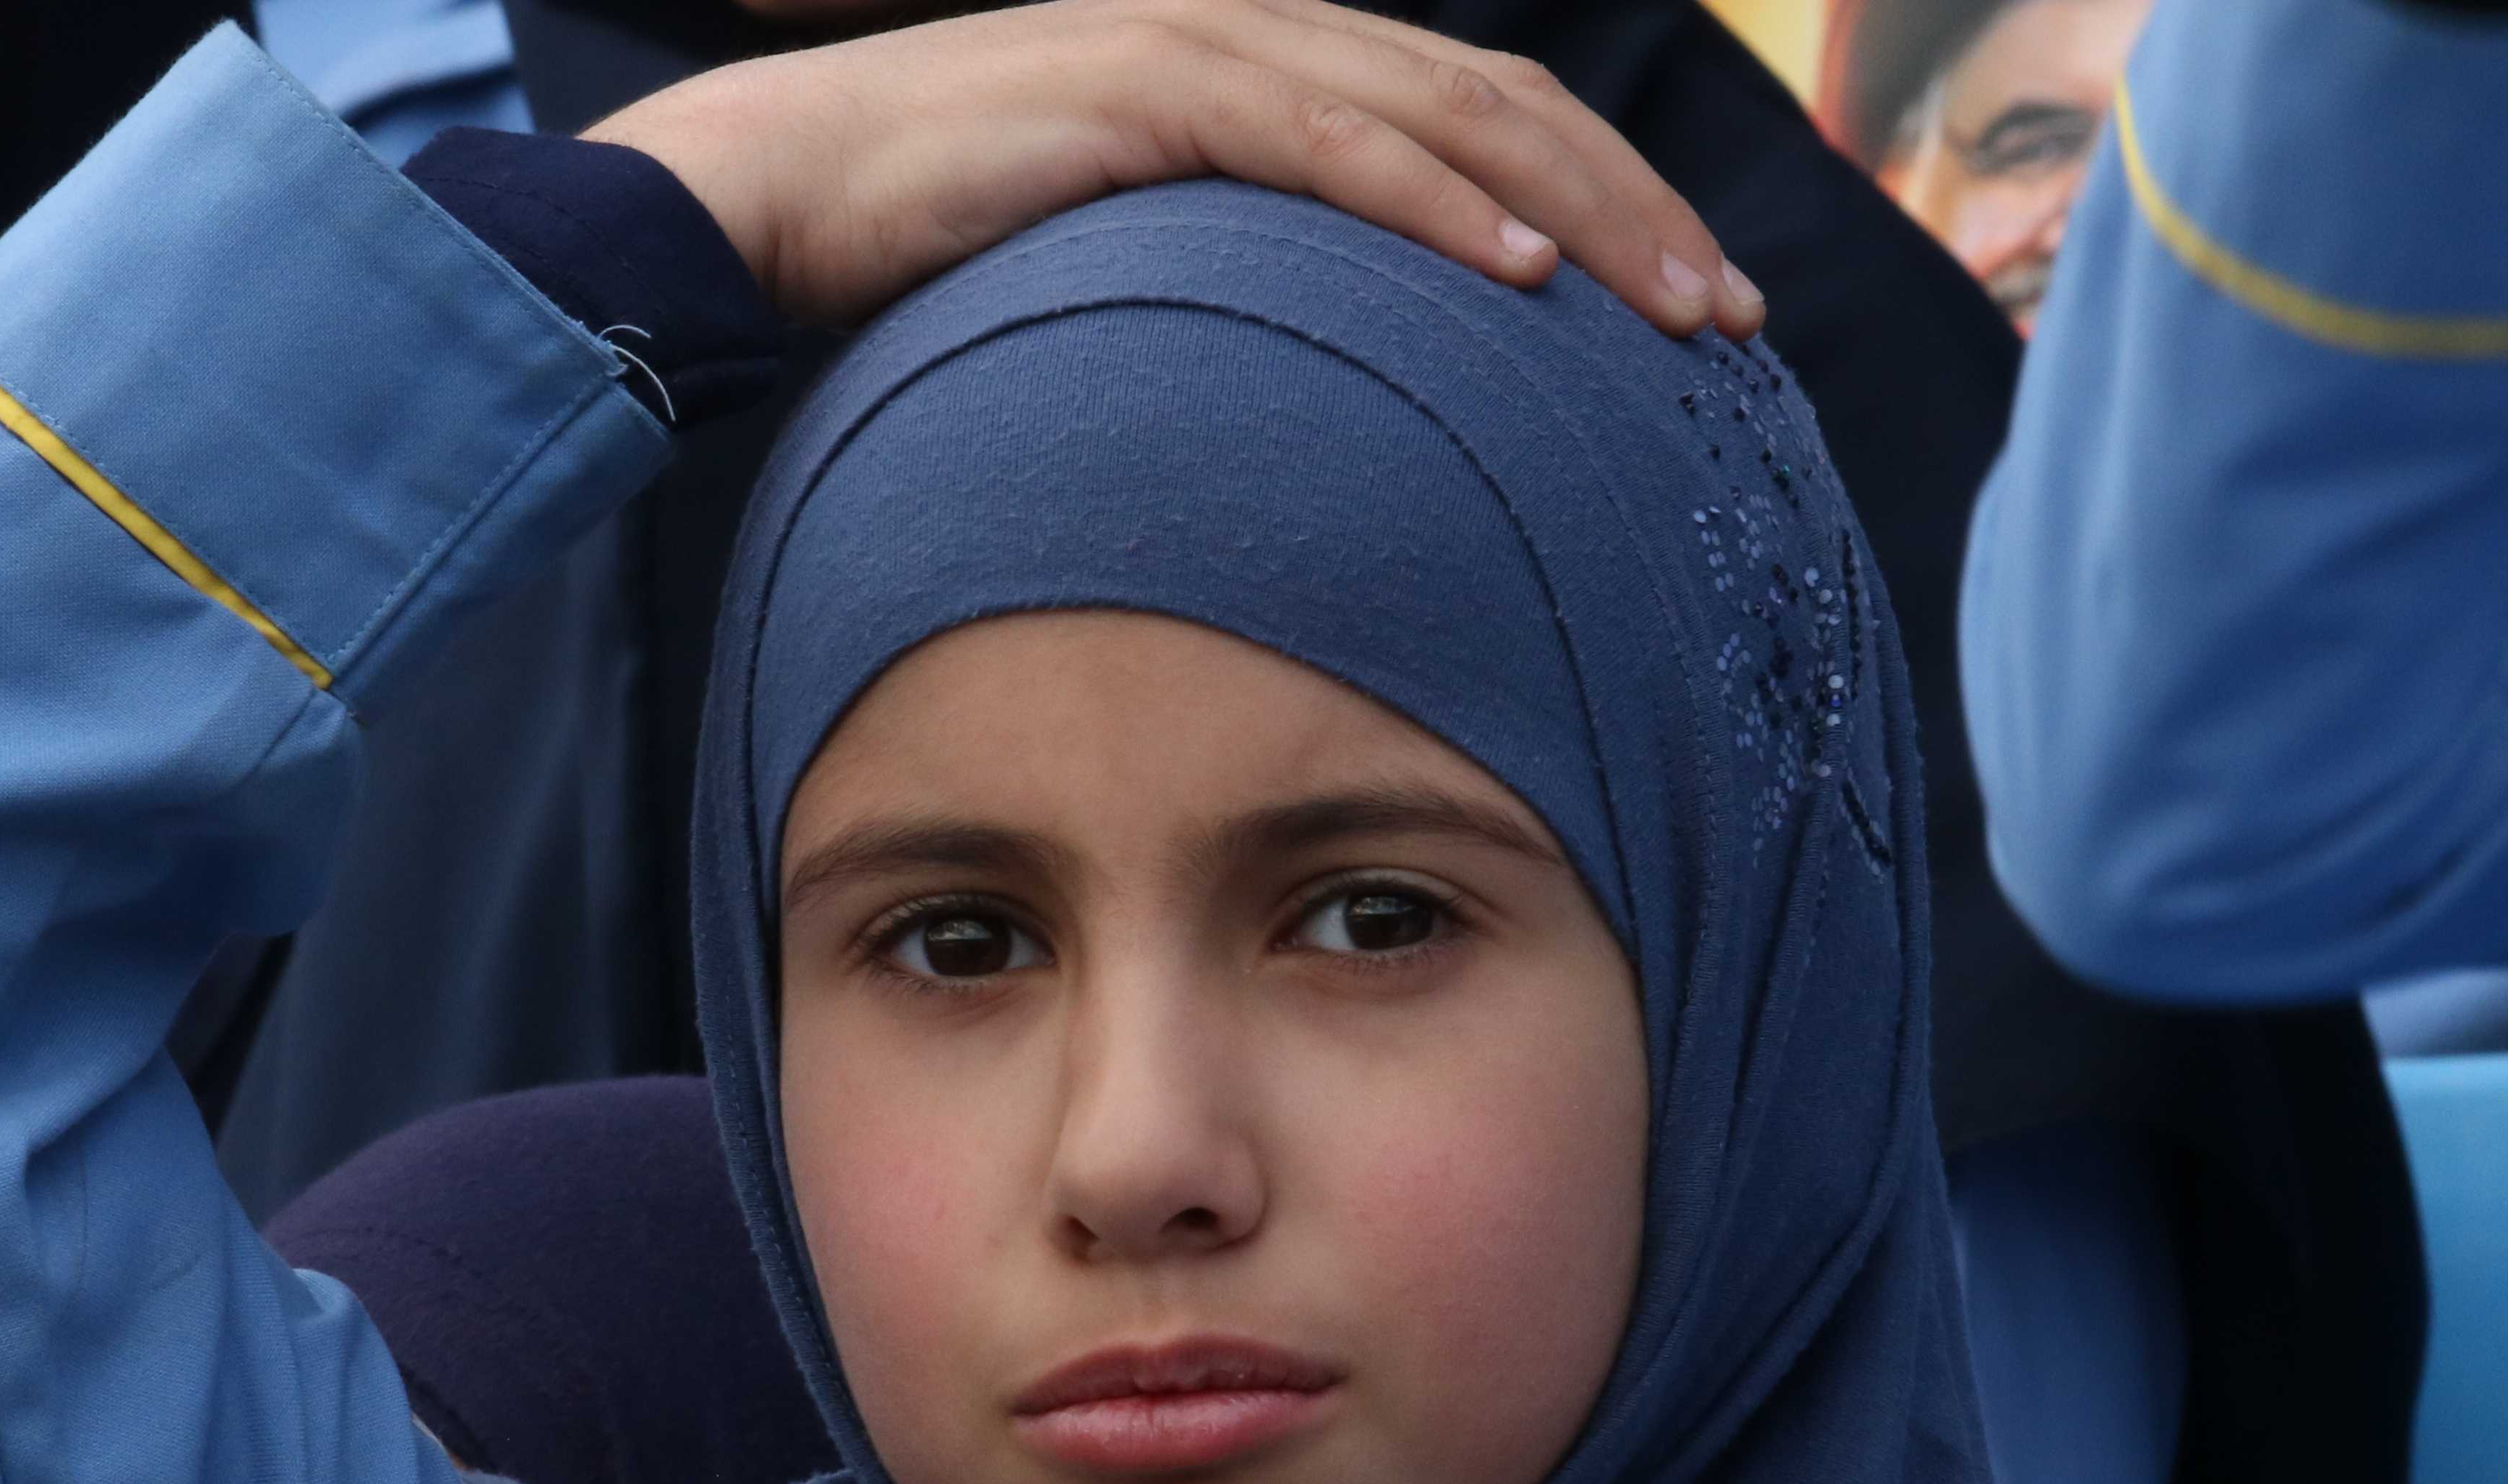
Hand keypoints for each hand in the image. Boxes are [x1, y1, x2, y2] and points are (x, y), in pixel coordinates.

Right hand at [590, 0, 1763, 335]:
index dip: (1606, 204)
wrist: (772, 201)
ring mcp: (1204, 49)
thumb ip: (1244, 311)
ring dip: (1576, 213)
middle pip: (1501, 113)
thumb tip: (1336, 420)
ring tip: (1675, 306)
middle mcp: (1261, 39)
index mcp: (1273, 75)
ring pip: (1445, 119)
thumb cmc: (941, 263)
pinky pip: (1321, 144)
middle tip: (1735, 321)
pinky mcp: (1143, 88)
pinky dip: (1429, 203)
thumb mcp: (1137, 287)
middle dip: (1635, 213)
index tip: (1701, 315)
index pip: (1484, 127)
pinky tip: (1514, 272)